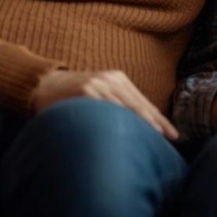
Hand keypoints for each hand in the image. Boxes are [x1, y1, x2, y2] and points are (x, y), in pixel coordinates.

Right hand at [32, 69, 178, 140]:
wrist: (42, 84)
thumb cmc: (73, 95)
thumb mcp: (99, 93)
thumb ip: (117, 104)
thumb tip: (142, 127)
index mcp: (117, 79)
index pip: (144, 102)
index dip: (159, 119)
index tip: (174, 135)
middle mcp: (110, 79)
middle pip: (139, 104)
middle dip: (156, 122)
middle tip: (171, 138)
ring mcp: (98, 84)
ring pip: (125, 106)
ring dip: (142, 122)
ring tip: (155, 137)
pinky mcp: (85, 91)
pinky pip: (104, 108)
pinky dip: (117, 119)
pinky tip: (126, 131)